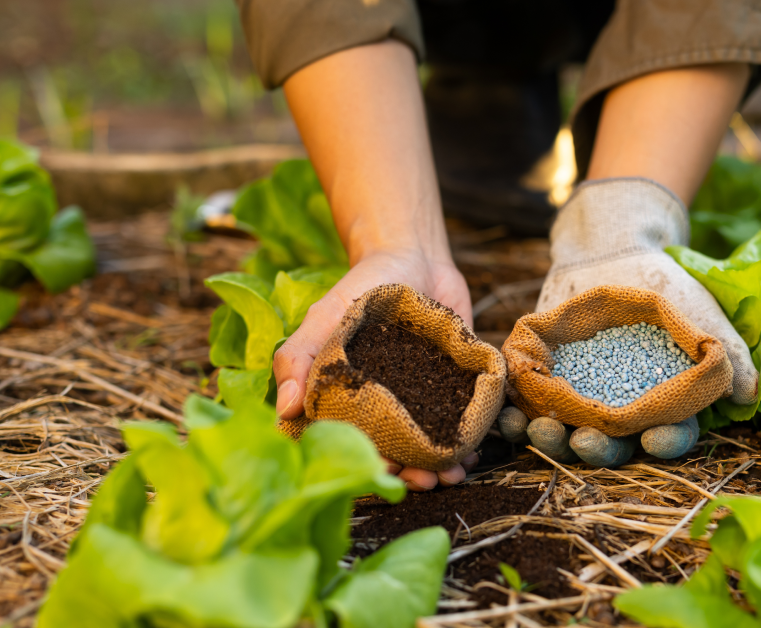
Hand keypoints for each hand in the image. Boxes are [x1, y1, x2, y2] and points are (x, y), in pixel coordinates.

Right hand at [273, 249, 474, 489]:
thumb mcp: (324, 318)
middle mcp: (385, 408)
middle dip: (410, 473)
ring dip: (443, 465)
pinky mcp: (456, 387)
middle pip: (397, 452)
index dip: (367, 463)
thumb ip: (300, 358)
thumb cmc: (360, 288)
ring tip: (454, 474)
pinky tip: (475, 453)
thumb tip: (285, 410)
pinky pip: (463, 420)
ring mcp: (422, 399)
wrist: (413, 257)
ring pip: (431, 444)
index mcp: (348, 401)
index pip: (355, 444)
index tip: (382, 473)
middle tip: (426, 481)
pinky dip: (471, 440)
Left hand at [522, 178, 756, 466]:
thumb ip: (721, 350)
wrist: (610, 248)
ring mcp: (578, 400)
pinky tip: (508, 417)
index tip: (653, 439)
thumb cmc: (662, 283)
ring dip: (552, 440)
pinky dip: (515, 416)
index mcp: (659, 406)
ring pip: (565, 434)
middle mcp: (618, 413)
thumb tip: (748, 392)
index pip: (667, 436)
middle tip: (586, 442)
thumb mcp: (696, 312)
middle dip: (598, 450)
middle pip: (610, 446)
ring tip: (540, 431)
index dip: (663, 443)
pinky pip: (527, 407)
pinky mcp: (542, 382)